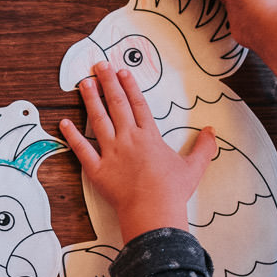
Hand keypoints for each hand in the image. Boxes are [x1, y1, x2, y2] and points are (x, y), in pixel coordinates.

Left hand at [59, 59, 217, 242]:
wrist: (154, 211)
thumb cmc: (173, 191)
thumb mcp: (194, 167)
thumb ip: (204, 147)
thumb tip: (212, 131)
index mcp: (150, 137)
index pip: (138, 104)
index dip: (129, 86)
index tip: (122, 71)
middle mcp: (129, 139)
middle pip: (117, 105)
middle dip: (108, 83)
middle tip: (99, 65)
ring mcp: (111, 153)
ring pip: (98, 120)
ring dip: (91, 100)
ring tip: (84, 83)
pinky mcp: (98, 170)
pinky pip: (81, 150)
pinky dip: (72, 136)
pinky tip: (64, 122)